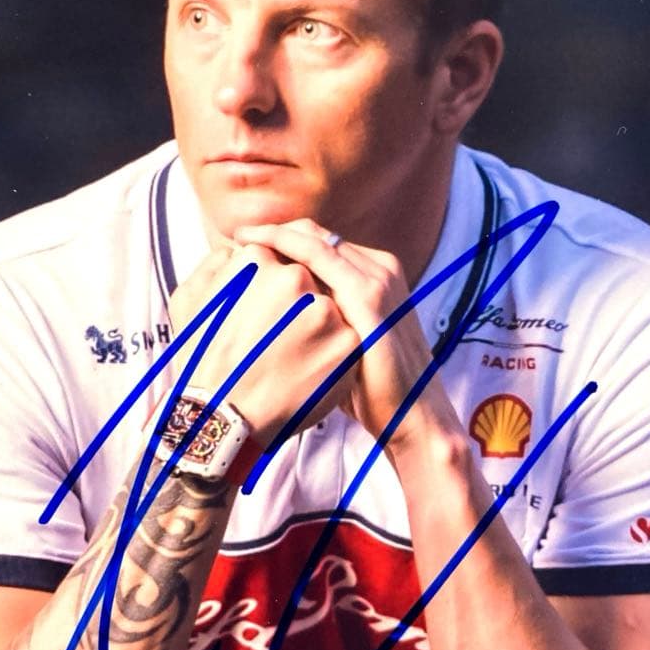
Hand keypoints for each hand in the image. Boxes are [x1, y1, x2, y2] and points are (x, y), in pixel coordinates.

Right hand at [167, 242, 359, 446]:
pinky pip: (346, 340)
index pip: (278, 259)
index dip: (269, 288)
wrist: (222, 417)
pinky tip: (304, 371)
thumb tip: (239, 248)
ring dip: (315, 330)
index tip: (261, 313)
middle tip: (273, 338)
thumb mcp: (189, 300)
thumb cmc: (201, 358)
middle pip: (308, 281)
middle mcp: (296, 278)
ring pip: (331, 309)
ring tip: (287, 358)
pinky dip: (330, 355)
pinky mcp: (348, 343)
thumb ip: (215, 263)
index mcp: (259, 260)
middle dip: (295, 306)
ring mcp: (326, 311)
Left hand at [233, 219, 463, 455]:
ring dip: (273, 234)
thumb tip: (277, 316)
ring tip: (240, 240)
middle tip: (236, 237)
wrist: (413, 417)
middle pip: (314, 233)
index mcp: (376, 274)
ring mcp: (377, 279)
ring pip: (314, 238)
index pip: (319, 242)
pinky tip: (258, 253)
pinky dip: (286, 247)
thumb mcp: (344, 343)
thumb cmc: (373, 390)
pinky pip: (319, 257)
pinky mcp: (370, 296)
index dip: (280, 238)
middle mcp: (380, 268)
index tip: (245, 245)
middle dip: (272, 232)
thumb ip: (321, 321)